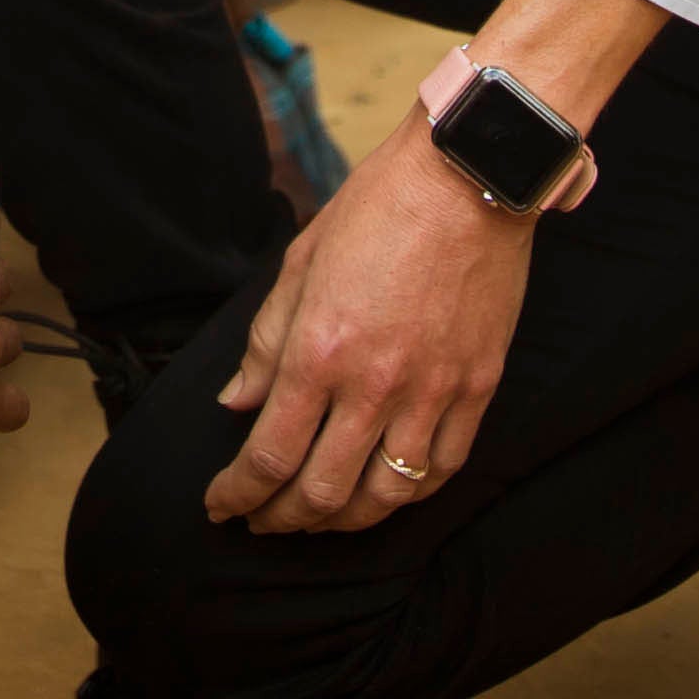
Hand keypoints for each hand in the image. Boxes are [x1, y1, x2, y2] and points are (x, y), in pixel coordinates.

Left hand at [199, 137, 532, 532]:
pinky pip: (442, 468)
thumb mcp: (300, 264)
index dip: (237, 494)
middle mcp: (375, 385)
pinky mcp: (477, 388)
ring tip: (318, 519)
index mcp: (320, 351)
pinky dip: (408, 494)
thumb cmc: (378, 208)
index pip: (268, 455)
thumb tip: (237, 403)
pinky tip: (385, 492)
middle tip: (262, 521)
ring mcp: (432, 392)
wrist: (468, 177)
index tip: (221, 505)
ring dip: (342, 522)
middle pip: (322, 492)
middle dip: (281, 519)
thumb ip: (266, 343)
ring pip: (384, 497)